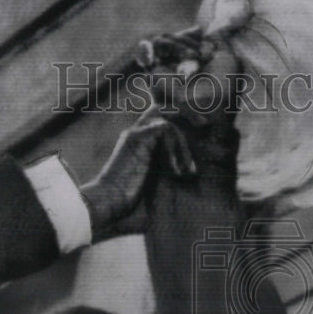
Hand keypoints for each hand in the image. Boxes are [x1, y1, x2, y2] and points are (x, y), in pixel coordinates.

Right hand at [80, 109, 195, 240]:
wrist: (108, 206)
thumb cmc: (130, 205)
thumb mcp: (159, 188)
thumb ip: (173, 177)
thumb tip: (197, 180)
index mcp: (141, 143)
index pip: (162, 117)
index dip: (182, 120)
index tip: (201, 131)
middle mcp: (137, 134)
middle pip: (164, 107)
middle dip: (187, 113)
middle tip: (204, 125)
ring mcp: (135, 134)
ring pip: (168, 119)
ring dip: (184, 145)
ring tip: (191, 171)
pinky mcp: (136, 139)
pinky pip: (165, 128)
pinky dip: (176, 149)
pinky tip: (176, 172)